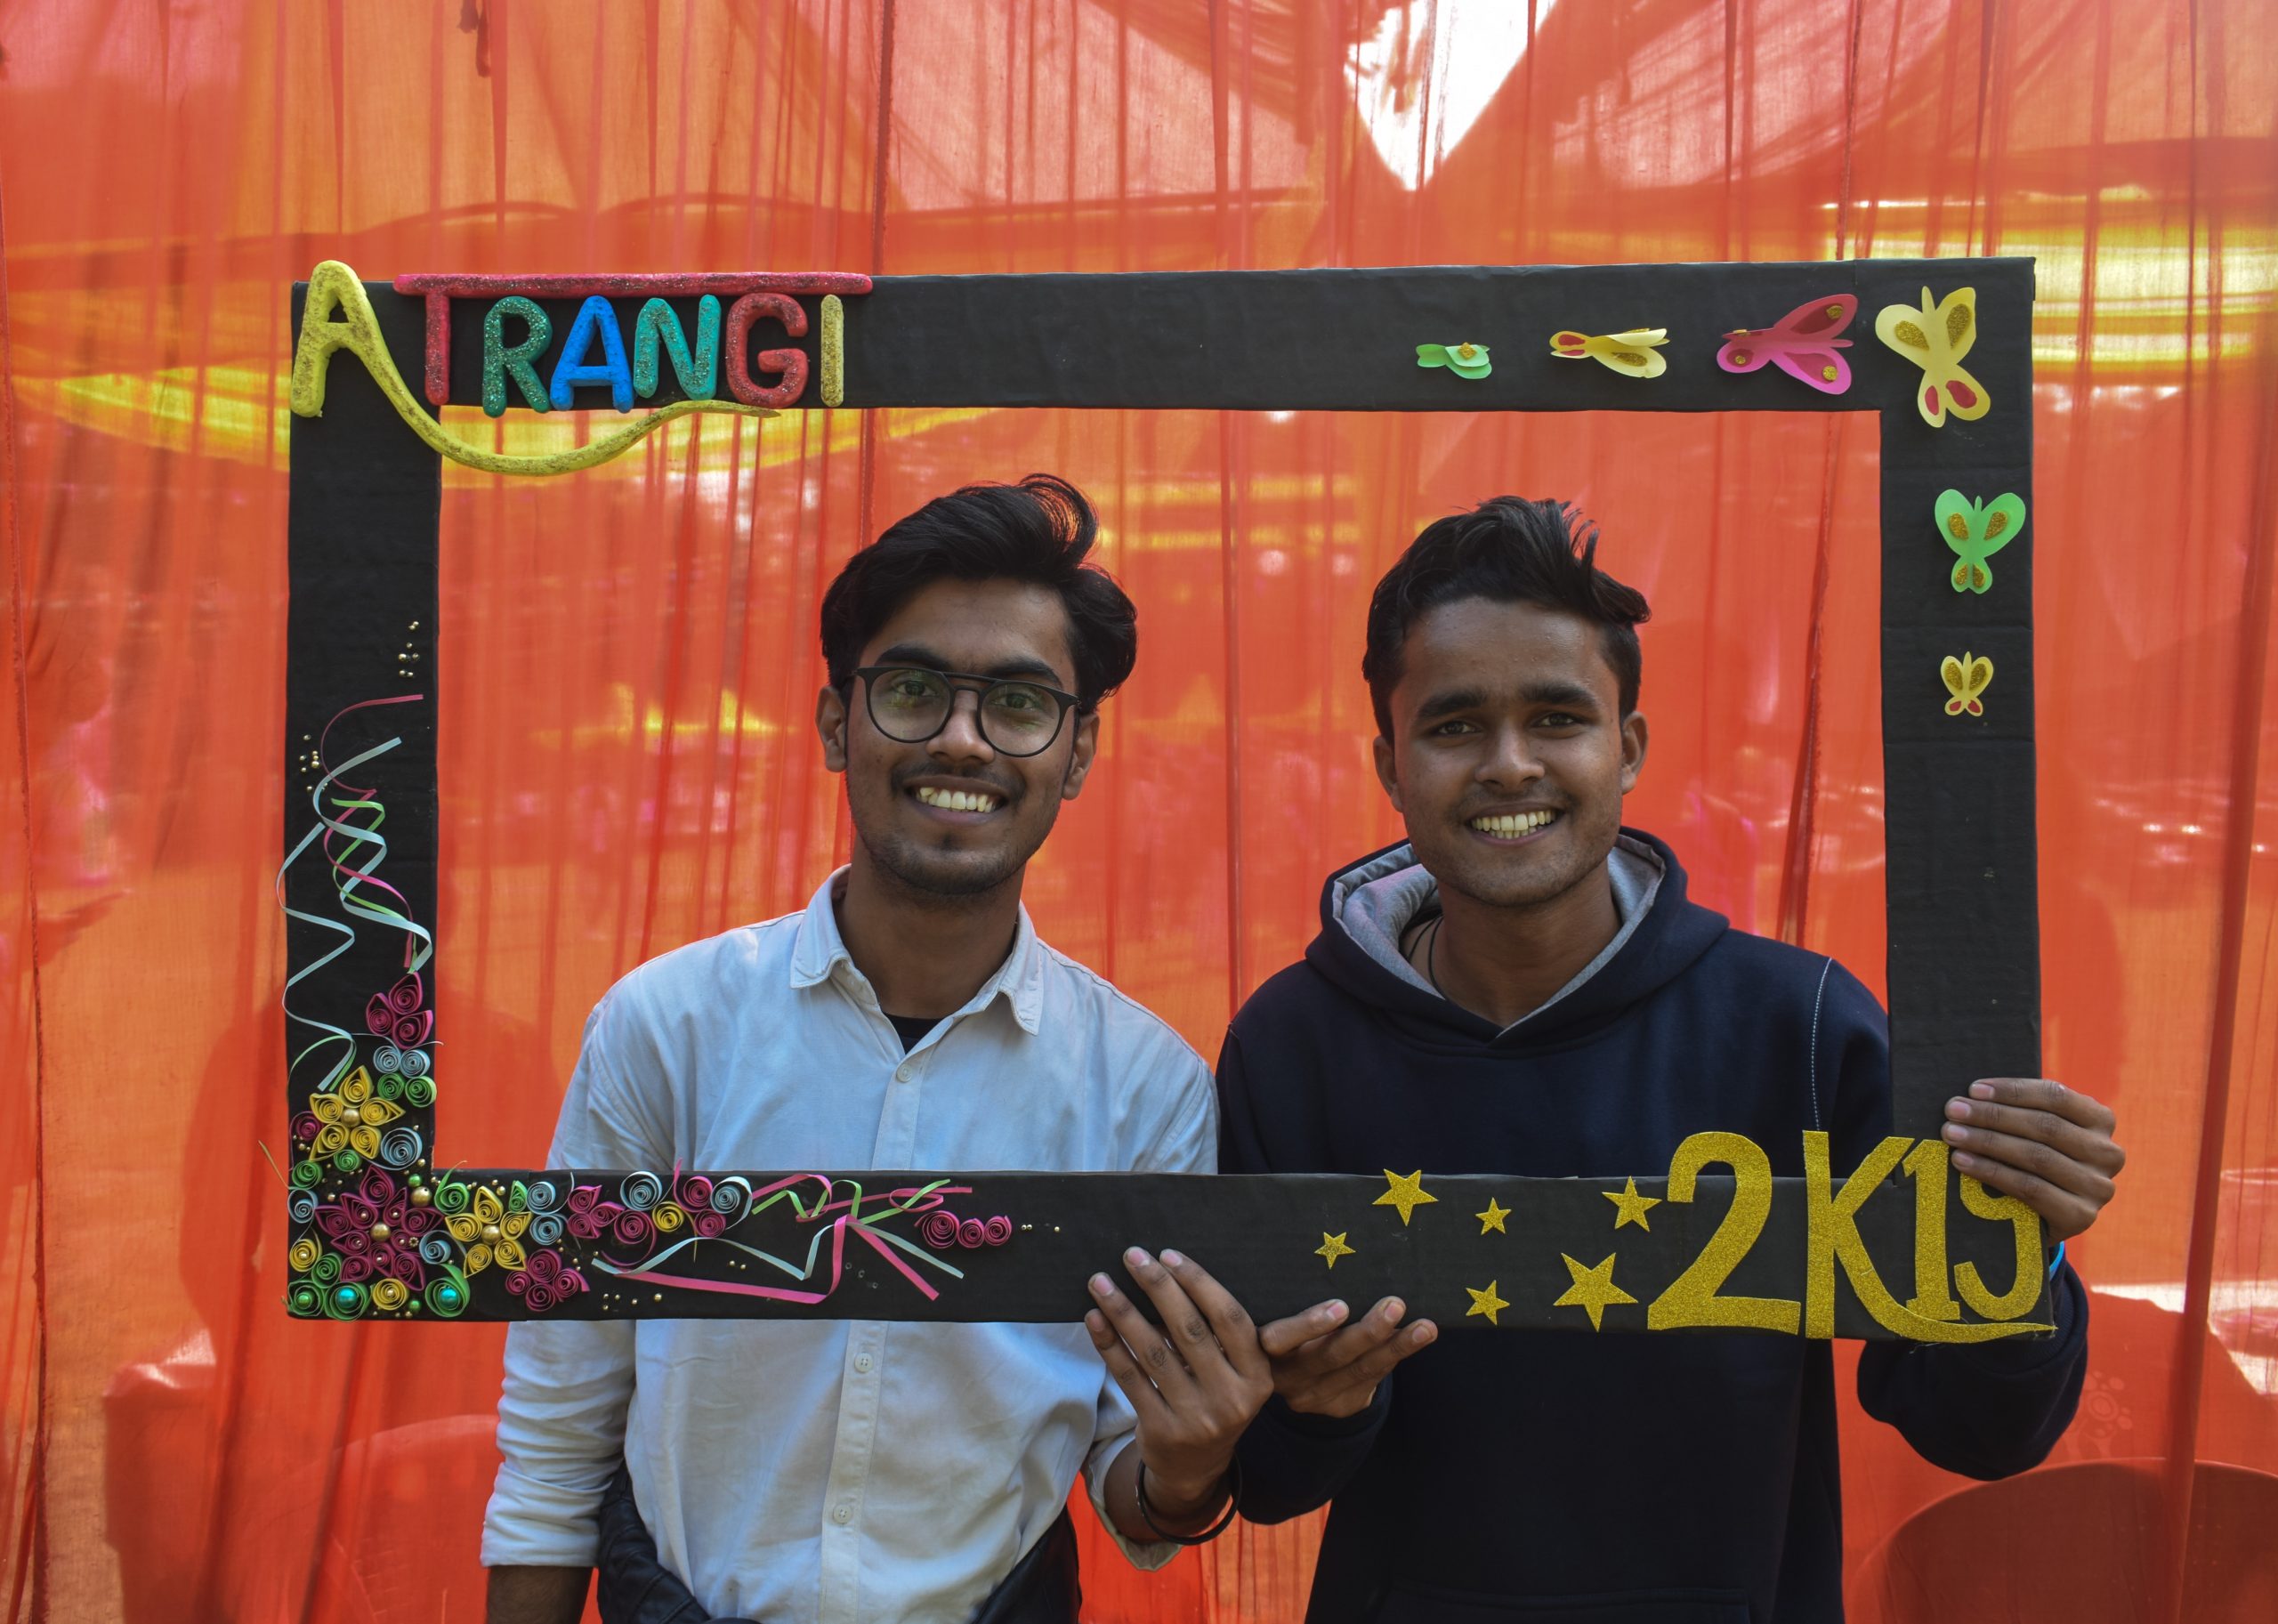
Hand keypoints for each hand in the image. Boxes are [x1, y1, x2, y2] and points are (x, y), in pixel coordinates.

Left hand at [1086, 1248, 1298, 1514]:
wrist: (1196, 1467)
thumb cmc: (1214, 1399)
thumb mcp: (1235, 1373)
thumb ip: (1217, 1334)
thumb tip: (1168, 1270)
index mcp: (1258, 1375)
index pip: (1230, 1318)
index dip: (1199, 1282)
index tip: (1169, 1254)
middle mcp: (1231, 1397)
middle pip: (1190, 1329)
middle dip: (1157, 1286)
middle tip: (1132, 1255)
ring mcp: (1196, 1418)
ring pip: (1154, 1351)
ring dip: (1123, 1311)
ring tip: (1101, 1281)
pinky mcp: (1161, 1430)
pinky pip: (1130, 1378)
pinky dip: (1110, 1345)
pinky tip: (1095, 1318)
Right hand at [1261, 1294, 1435, 1418]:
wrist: (1296, 1376)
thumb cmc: (1290, 1328)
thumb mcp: (1282, 1317)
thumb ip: (1297, 1299)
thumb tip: (1342, 1258)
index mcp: (1266, 1348)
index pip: (1280, 1338)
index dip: (1309, 1324)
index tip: (1341, 1306)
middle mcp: (1289, 1376)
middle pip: (1330, 1356)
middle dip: (1367, 1332)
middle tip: (1396, 1304)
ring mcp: (1315, 1396)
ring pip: (1360, 1369)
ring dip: (1397, 1346)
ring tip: (1425, 1327)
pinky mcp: (1340, 1406)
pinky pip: (1373, 1379)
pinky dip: (1397, 1355)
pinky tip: (1419, 1337)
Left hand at [1942, 1077, 2123, 1242]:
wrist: (2042, 1217)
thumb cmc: (2034, 1158)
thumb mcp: (2037, 1130)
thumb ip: (2020, 1110)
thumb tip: (1973, 1093)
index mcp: (2101, 1120)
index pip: (2056, 1096)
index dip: (2013, 1091)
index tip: (1974, 1090)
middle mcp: (2107, 1152)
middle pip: (2044, 1126)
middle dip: (1993, 1116)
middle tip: (1954, 1111)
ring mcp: (2098, 1186)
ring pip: (2036, 1156)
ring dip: (1988, 1142)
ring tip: (1952, 1134)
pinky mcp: (2081, 1215)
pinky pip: (2030, 1188)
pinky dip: (1991, 1172)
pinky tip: (1963, 1161)